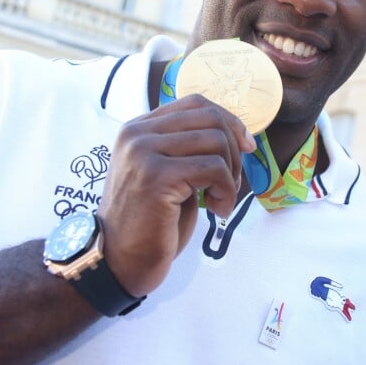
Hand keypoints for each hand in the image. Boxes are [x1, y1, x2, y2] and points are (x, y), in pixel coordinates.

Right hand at [97, 94, 255, 297]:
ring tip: (221, 200)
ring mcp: (143, 152)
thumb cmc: (151, 221)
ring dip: (231, 174)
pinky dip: (227, 190)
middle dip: (234, 149)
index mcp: (140, 128)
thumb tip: (239, 134)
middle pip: (210, 118)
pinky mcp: (156, 175)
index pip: (196, 103)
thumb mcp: (169, 172)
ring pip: (216, 141)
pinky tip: (217, 210)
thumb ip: (190, 148)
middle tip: (232, 182)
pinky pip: (213, 168)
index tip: (246, 147)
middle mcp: (137, 133)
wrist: (119, 261)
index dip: (229, 121)